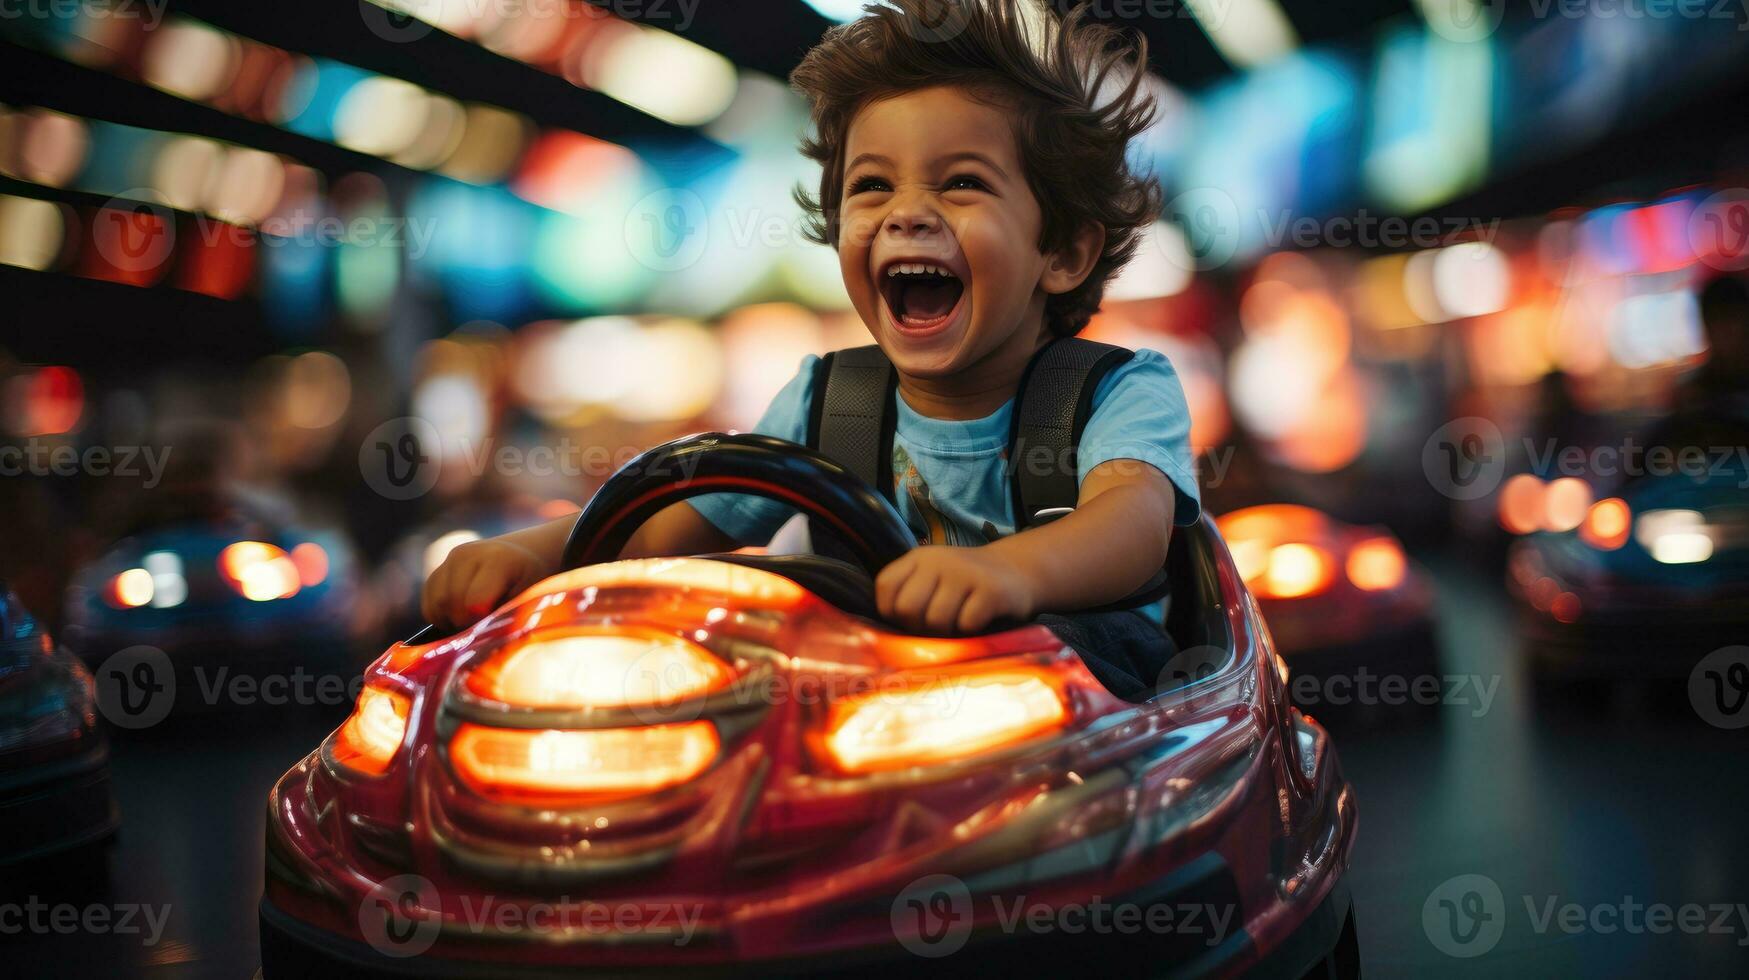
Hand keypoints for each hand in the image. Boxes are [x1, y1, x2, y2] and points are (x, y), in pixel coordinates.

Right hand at [421, 538, 550, 630]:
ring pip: (436, 604)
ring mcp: (449, 561)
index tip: (490, 629)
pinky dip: (440, 616)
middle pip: (451, 602)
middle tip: (482, 629)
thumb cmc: (527, 583)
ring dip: (450, 621)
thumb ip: (508, 617)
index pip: (474, 601)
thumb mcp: (528, 598)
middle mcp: (467, 555)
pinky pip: (428, 604)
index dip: (478, 623)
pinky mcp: (437, 571)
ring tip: (472, 622)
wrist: (518, 556)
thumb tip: (487, 644)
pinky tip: (460, 617)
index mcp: (497, 560)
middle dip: (464, 624)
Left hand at [874, 545, 1034, 634]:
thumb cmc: (965, 584)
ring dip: (947, 631)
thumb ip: (908, 595)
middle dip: (919, 626)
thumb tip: (888, 636)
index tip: (910, 617)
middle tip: (936, 626)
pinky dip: (970, 630)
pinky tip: (979, 619)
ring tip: (958, 622)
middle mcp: (939, 560)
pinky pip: (966, 624)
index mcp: (919, 557)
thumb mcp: (933, 578)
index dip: (892, 611)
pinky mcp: (991, 590)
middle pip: (907, 608)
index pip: (885, 587)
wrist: (1016, 571)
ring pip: (936, 620)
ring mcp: (965, 573)